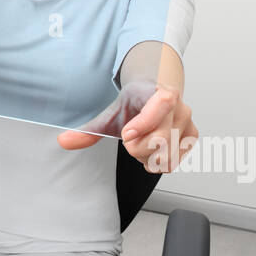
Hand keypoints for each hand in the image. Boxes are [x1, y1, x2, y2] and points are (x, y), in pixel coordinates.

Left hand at [57, 80, 197, 172]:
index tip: (126, 134)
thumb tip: (63, 142)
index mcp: (159, 94)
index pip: (161, 105)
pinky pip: (175, 162)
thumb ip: (90, 130)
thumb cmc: (134, 103)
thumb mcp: (111, 113)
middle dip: (138, 148)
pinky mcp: (191, 136)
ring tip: (141, 145)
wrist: (155, 93)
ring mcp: (188, 122)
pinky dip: (159, 162)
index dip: (144, 123)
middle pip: (160, 141)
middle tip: (129, 141)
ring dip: (148, 158)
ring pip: (168, 156)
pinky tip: (152, 150)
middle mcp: (178, 107)